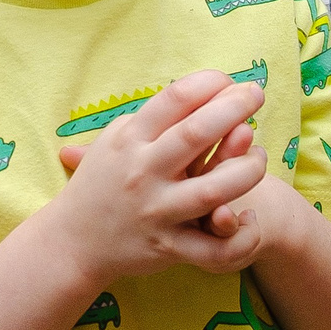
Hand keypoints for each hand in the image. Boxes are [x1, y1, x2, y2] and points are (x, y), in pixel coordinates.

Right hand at [50, 71, 267, 282]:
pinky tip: (249, 219)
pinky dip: (240, 236)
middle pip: (197, 133)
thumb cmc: (100, 183)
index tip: (229, 80)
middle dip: (236, 107)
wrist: (71, 242)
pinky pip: (214, 249)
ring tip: (259, 157)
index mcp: (130, 139)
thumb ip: (152, 119)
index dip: (210, 82)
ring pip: (214, 189)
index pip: (175, 98)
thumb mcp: (114, 141)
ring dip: (247, 169)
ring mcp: (157, 210)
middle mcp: (143, 171)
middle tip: (257, 94)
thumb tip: (196, 88)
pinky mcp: (169, 247)